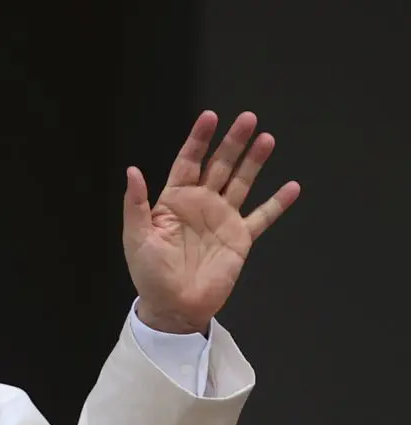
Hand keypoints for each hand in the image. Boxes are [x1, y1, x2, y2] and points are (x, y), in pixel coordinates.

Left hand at [122, 111, 300, 333]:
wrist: (173, 307)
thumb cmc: (150, 274)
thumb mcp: (136, 238)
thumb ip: (136, 204)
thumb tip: (132, 170)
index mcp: (174, 201)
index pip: (188, 162)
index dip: (198, 140)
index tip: (210, 117)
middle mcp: (201, 204)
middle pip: (220, 166)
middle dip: (233, 142)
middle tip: (248, 118)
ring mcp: (222, 219)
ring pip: (242, 183)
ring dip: (255, 161)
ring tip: (267, 138)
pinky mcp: (240, 238)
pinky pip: (262, 217)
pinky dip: (277, 203)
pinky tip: (292, 186)